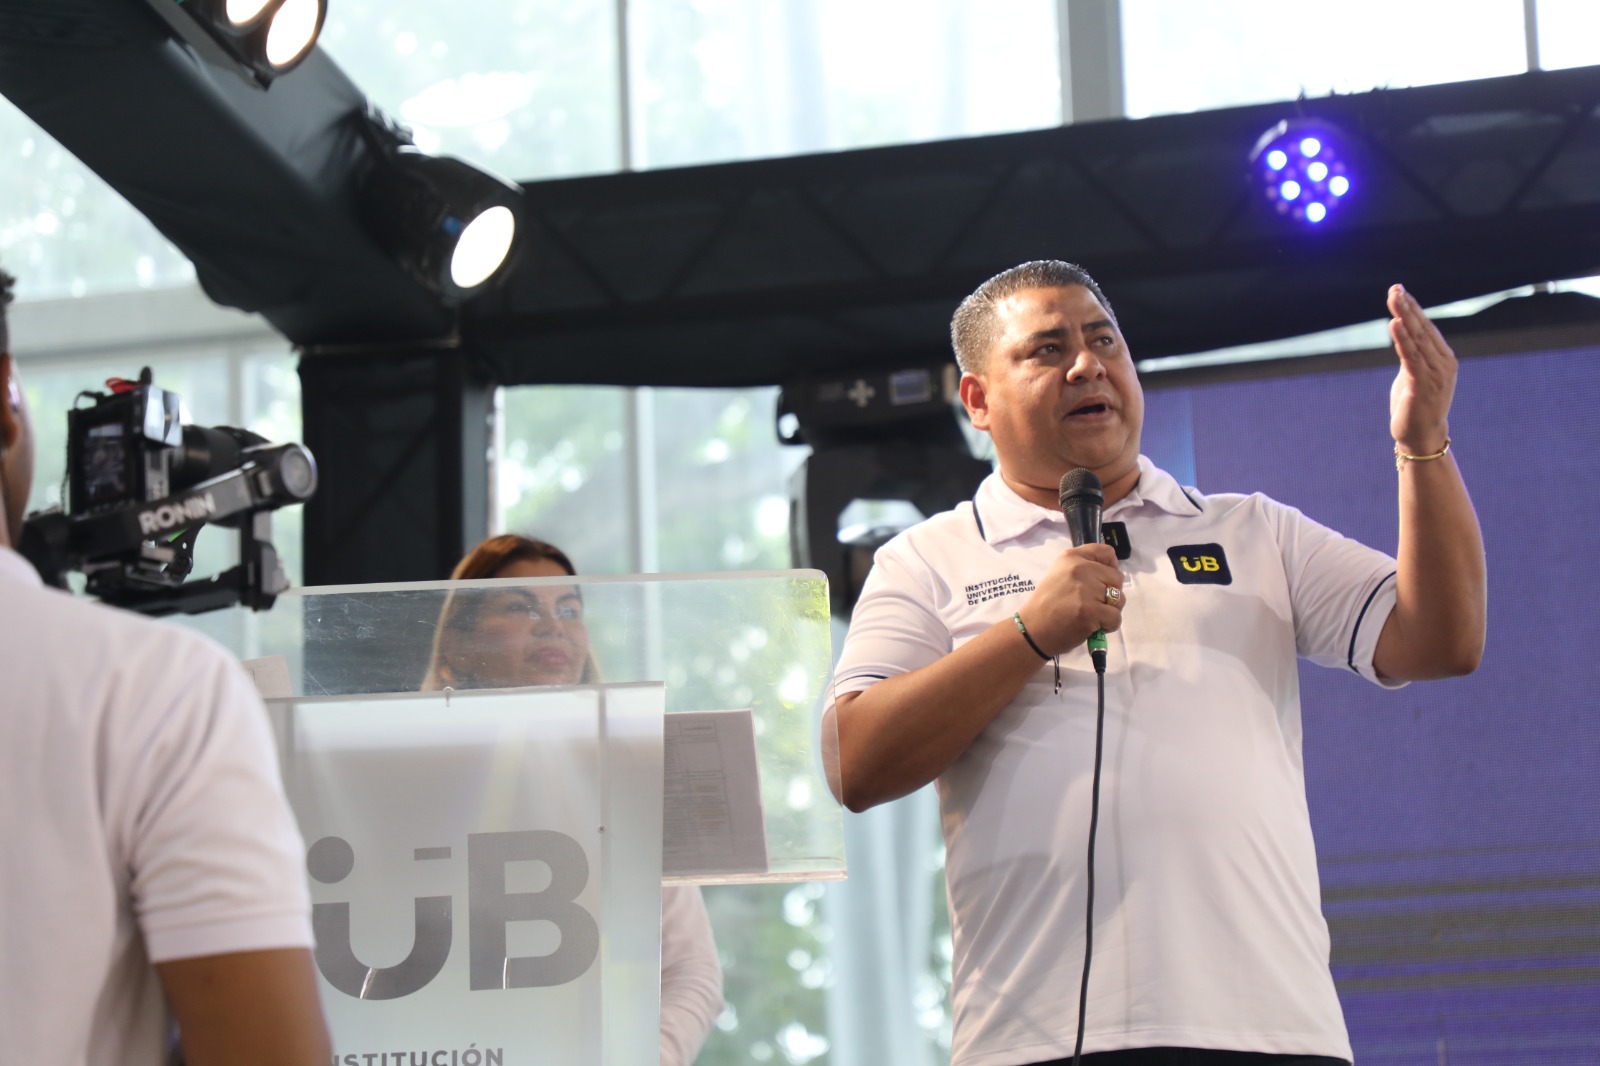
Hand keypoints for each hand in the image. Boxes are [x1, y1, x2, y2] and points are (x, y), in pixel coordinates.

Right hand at [1017, 542, 1124, 654]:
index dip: (1110, 568)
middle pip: (1117, 578)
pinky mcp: (1090, 611)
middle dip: (1110, 593)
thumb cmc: (1048, 604)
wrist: (1032, 630)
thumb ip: (1085, 568)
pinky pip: (1116, 617)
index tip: (1100, 581)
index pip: (1107, 553)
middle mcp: (1080, 568)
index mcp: (1071, 557)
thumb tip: (1114, 573)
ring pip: (1119, 599)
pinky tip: (1094, 626)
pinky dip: (1109, 625)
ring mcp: (1085, 590)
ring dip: (1110, 610)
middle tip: (1092, 604)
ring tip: (1091, 615)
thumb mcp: (1061, 574)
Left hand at [1387, 284, 1456, 453]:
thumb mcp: (1414, 375)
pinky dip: (1401, 339)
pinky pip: (1410, 356)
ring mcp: (1435, 373)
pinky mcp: (1422, 384)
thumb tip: (1402, 335)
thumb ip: (1412, 355)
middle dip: (1408, 307)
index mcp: (1444, 358)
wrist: (1422, 436)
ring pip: (1417, 338)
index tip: (1400, 291)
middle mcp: (1443, 363)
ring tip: (1393, 298)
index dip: (1413, 308)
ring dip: (1403, 316)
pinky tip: (1394, 323)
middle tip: (1395, 288)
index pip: (1427, 328)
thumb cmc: (1416, 406)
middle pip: (1423, 328)